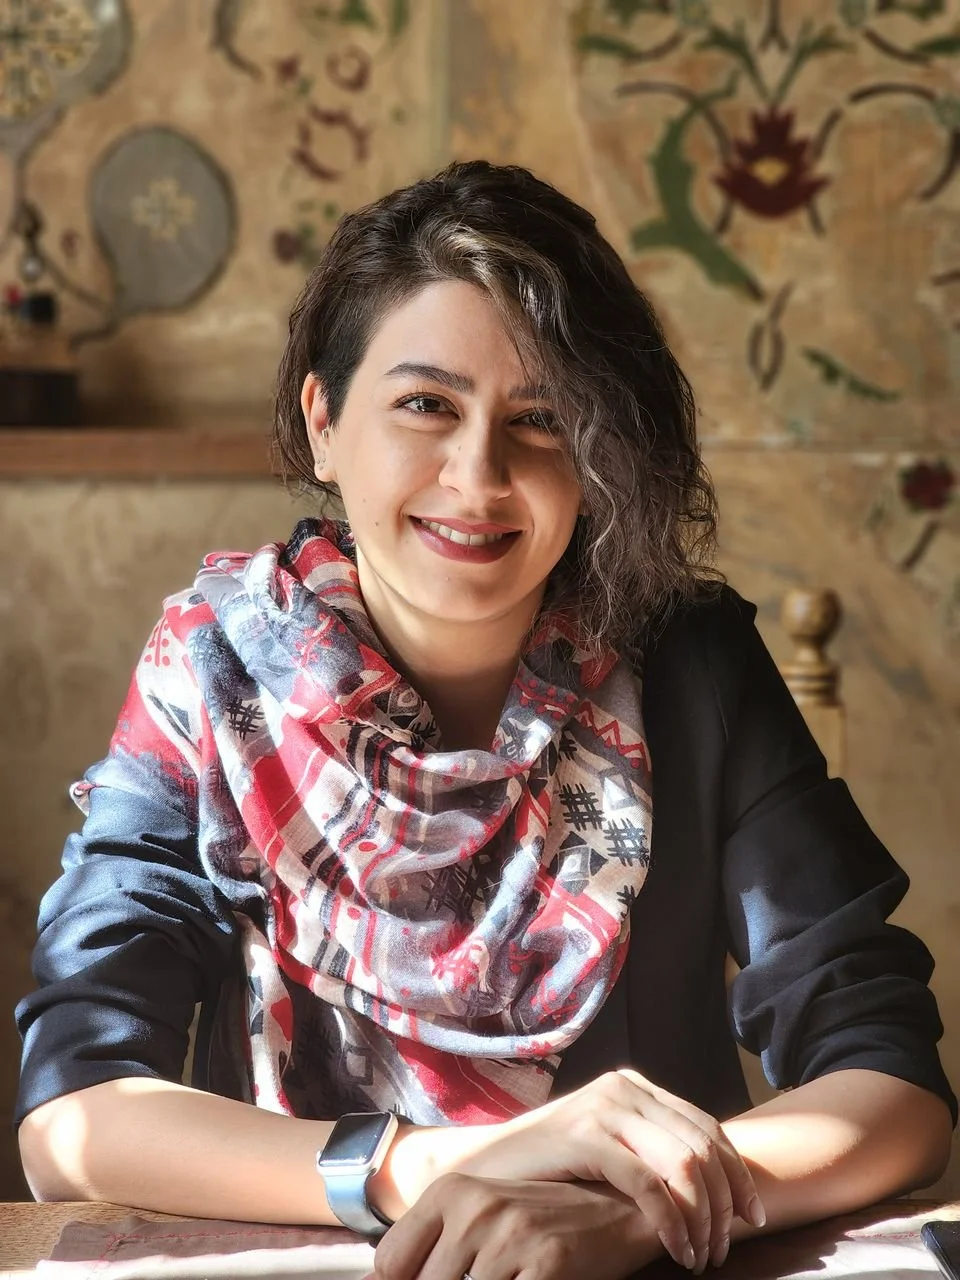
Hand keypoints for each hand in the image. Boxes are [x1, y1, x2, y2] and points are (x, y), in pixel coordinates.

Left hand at [370, 1173, 661, 1279]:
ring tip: (510, 1276)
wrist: (619, 1208)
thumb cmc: (541, 1219)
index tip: (429, 1279)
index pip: (389, 1262)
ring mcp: (510, 1235)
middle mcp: (475, 1207)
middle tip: (491, 1274)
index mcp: (451, 1191)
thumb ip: (433, 1246)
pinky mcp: (546, 1263)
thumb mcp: (482, 1216)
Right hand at [454, 1070, 763, 1272]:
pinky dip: (673, 1221)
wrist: (478, 1166)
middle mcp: (625, 1088)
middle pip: (704, 1144)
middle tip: (726, 1248)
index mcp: (634, 1087)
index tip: (752, 1219)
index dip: (737, 1175)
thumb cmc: (546, 1171)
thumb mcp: (603, 1151)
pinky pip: (649, 1183)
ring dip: (704, 1217)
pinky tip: (676, 1250)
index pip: (706, 1127)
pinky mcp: (586, 1137)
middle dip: (726, 1202)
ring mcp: (605, 1109)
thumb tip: (709, 1190)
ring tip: (701, 1256)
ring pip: (685, 1163)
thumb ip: (645, 1152)